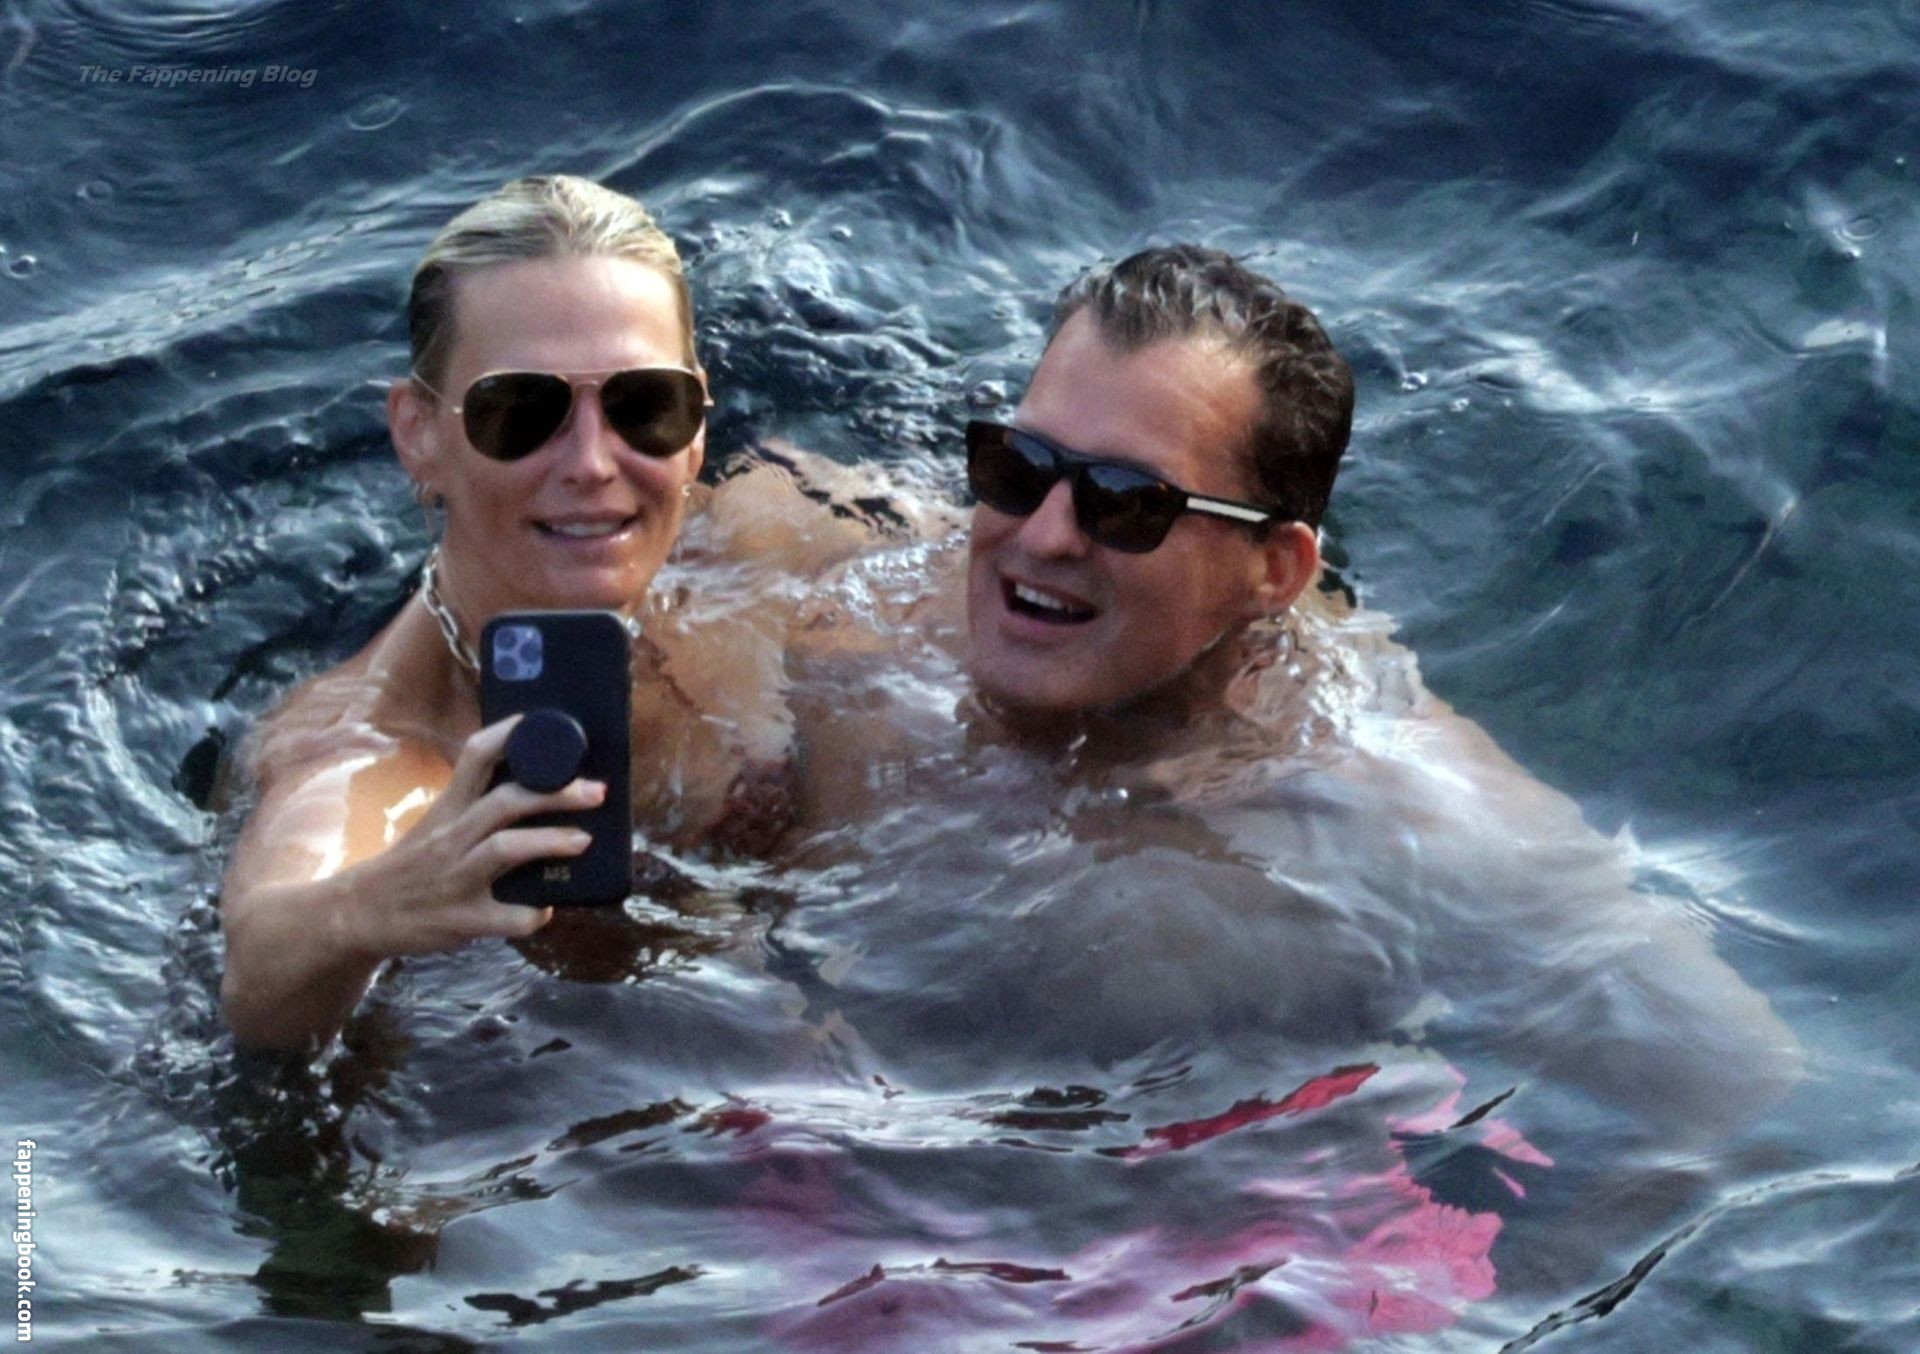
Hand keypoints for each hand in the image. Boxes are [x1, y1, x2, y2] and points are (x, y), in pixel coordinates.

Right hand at [340, 715, 604, 957]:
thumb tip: (539, 787)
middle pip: (505, 802)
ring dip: (549, 842)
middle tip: (596, 791)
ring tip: (583, 840)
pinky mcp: (462, 919)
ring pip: (505, 850)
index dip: (510, 735)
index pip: (475, 756)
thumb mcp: (437, 824)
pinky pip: (506, 917)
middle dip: (555, 794)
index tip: (544, 723)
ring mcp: (456, 878)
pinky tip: (546, 910)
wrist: (361, 912)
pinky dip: (533, 914)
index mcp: (449, 808)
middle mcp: (452, 837)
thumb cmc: (412, 863)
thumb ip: (477, 806)